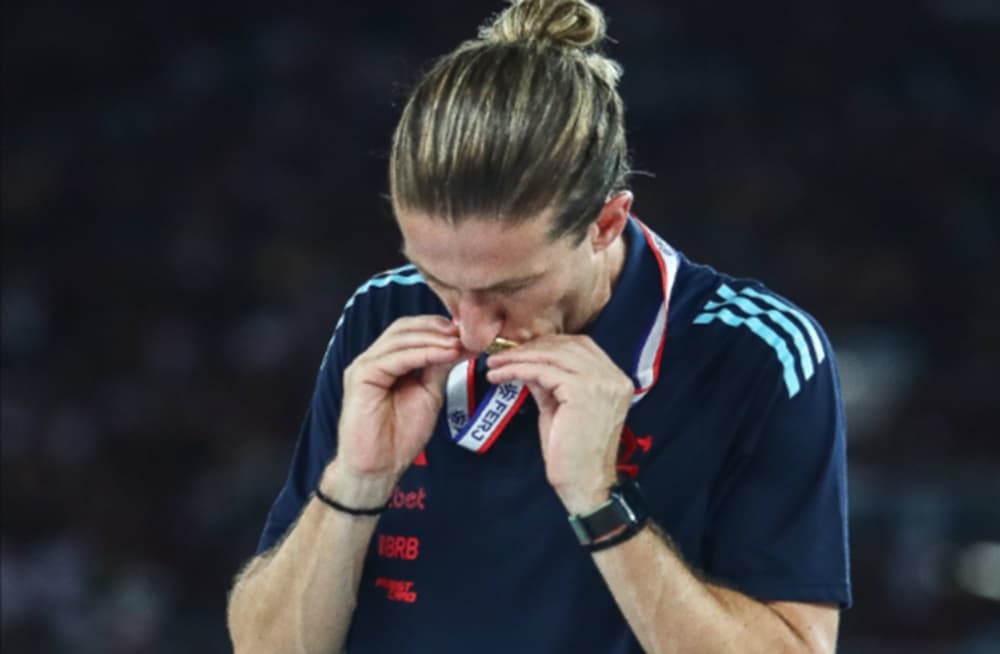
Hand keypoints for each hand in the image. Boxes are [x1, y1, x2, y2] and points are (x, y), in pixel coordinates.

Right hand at [328, 316, 462, 501]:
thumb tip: (459, 345)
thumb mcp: (429, 394)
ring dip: (434, 339)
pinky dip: (424, 353)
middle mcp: (374, 359)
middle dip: (437, 328)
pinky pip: (396, 358)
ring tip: (459, 344)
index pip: (412, 330)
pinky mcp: (361, 376)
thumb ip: (438, 367)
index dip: (439, 327)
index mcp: (388, 361)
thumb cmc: (400, 435)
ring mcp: (365, 365)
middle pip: (405, 328)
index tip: (468, 332)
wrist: (380, 466)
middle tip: (465, 333)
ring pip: (401, 339)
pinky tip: (445, 354)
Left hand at [485, 335, 633, 512]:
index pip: (580, 345)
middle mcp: (613, 376)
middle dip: (530, 347)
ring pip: (551, 355)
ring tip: (494, 364)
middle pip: (566, 345)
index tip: (521, 351)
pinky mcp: (582, 391)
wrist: (585, 484)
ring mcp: (600, 382)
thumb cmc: (572, 454)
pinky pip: (541, 371)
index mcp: (614, 379)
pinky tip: (499, 375)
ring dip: (518, 357)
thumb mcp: (559, 408)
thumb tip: (526, 362)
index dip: (548, 344)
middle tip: (501, 355)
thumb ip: (549, 382)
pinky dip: (516, 369)